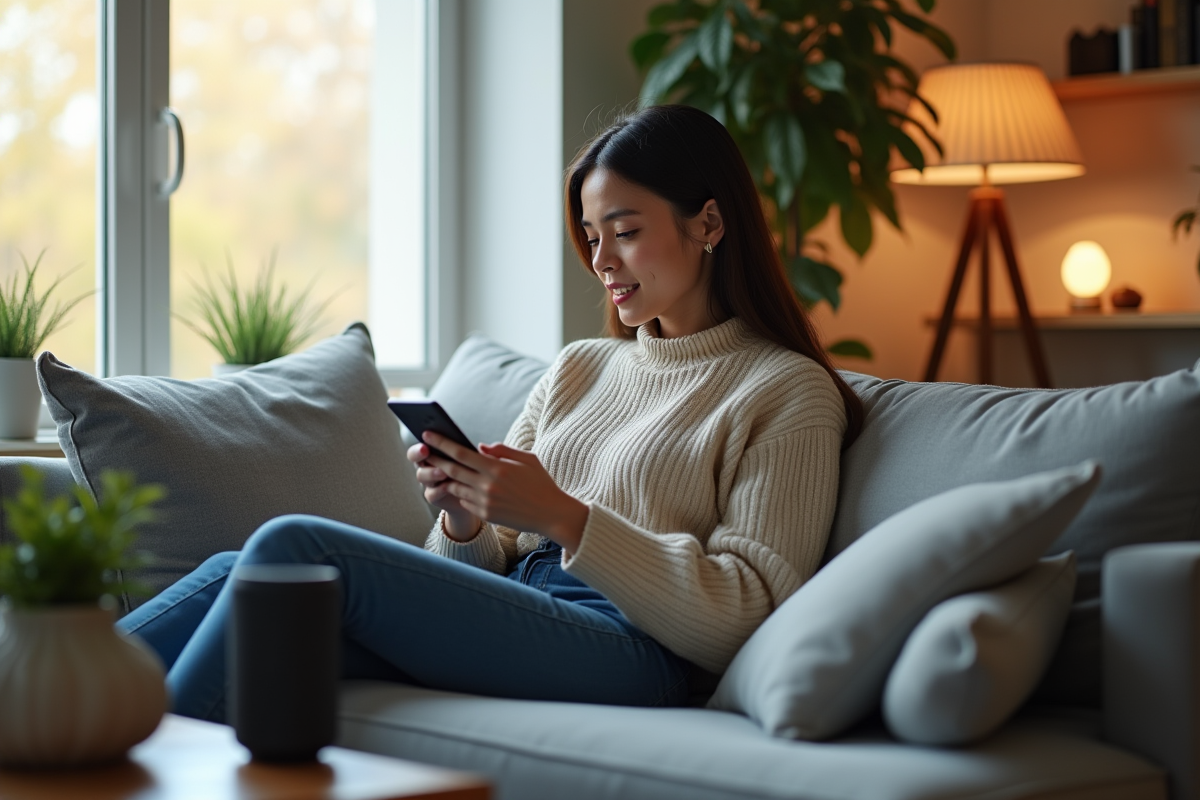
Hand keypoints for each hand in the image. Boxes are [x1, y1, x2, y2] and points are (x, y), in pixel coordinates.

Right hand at [406, 441, 481, 540]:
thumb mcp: (486, 460)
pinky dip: (437, 490)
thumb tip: (483, 447)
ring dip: (430, 472)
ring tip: (442, 471)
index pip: (424, 442)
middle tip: (426, 450)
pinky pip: (431, 493)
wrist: (481, 498)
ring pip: (422, 475)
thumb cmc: (481, 473)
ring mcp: (431, 481)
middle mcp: (430, 464)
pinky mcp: (435, 496)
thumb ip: (489, 452)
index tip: (426, 434)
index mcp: (439, 450)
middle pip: (416, 457)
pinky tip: (445, 487)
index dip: (423, 438)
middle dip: (418, 453)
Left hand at [419, 432, 588, 553]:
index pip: (461, 453)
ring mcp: (485, 502)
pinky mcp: (486, 515)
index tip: (428, 434)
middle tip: (422, 451)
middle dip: (435, 459)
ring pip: (456, 487)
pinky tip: (459, 486)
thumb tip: (479, 447)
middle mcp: (487, 486)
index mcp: (497, 468)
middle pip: (452, 470)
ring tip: (436, 468)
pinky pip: (466, 501)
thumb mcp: (527, 459)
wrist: (552, 514)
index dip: (442, 443)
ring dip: (446, 478)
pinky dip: (461, 493)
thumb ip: (501, 450)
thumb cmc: (541, 483)